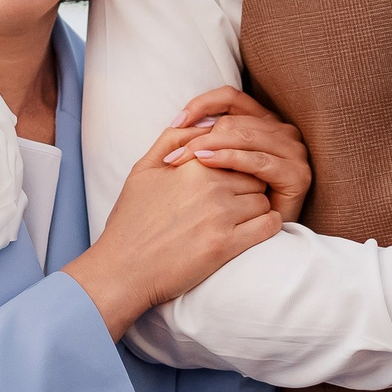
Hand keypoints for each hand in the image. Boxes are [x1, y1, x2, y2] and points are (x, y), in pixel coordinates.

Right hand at [66, 126, 282, 339]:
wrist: (122, 269)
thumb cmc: (131, 220)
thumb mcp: (143, 170)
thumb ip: (173, 139)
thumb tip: (206, 122)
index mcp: (193, 164)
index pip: (236, 152)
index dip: (235, 167)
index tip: (230, 182)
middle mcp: (210, 186)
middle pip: (253, 175)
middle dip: (248, 187)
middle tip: (236, 203)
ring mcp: (220, 215)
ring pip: (263, 200)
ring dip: (256, 209)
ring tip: (240, 220)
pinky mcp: (226, 245)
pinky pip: (269, 225)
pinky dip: (268, 226)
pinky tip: (255, 231)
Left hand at [158, 87, 311, 221]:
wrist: (251, 241)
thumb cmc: (226, 204)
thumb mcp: (211, 164)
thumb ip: (201, 139)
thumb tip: (178, 122)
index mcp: (263, 122)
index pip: (231, 98)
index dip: (202, 104)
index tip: (176, 122)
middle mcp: (282, 132)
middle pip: (235, 120)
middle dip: (200, 135)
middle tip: (173, 154)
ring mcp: (292, 152)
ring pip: (245, 137)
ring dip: (211, 145)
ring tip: (184, 159)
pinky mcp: (296, 175)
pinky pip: (259, 161)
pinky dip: (231, 159)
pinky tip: (206, 164)